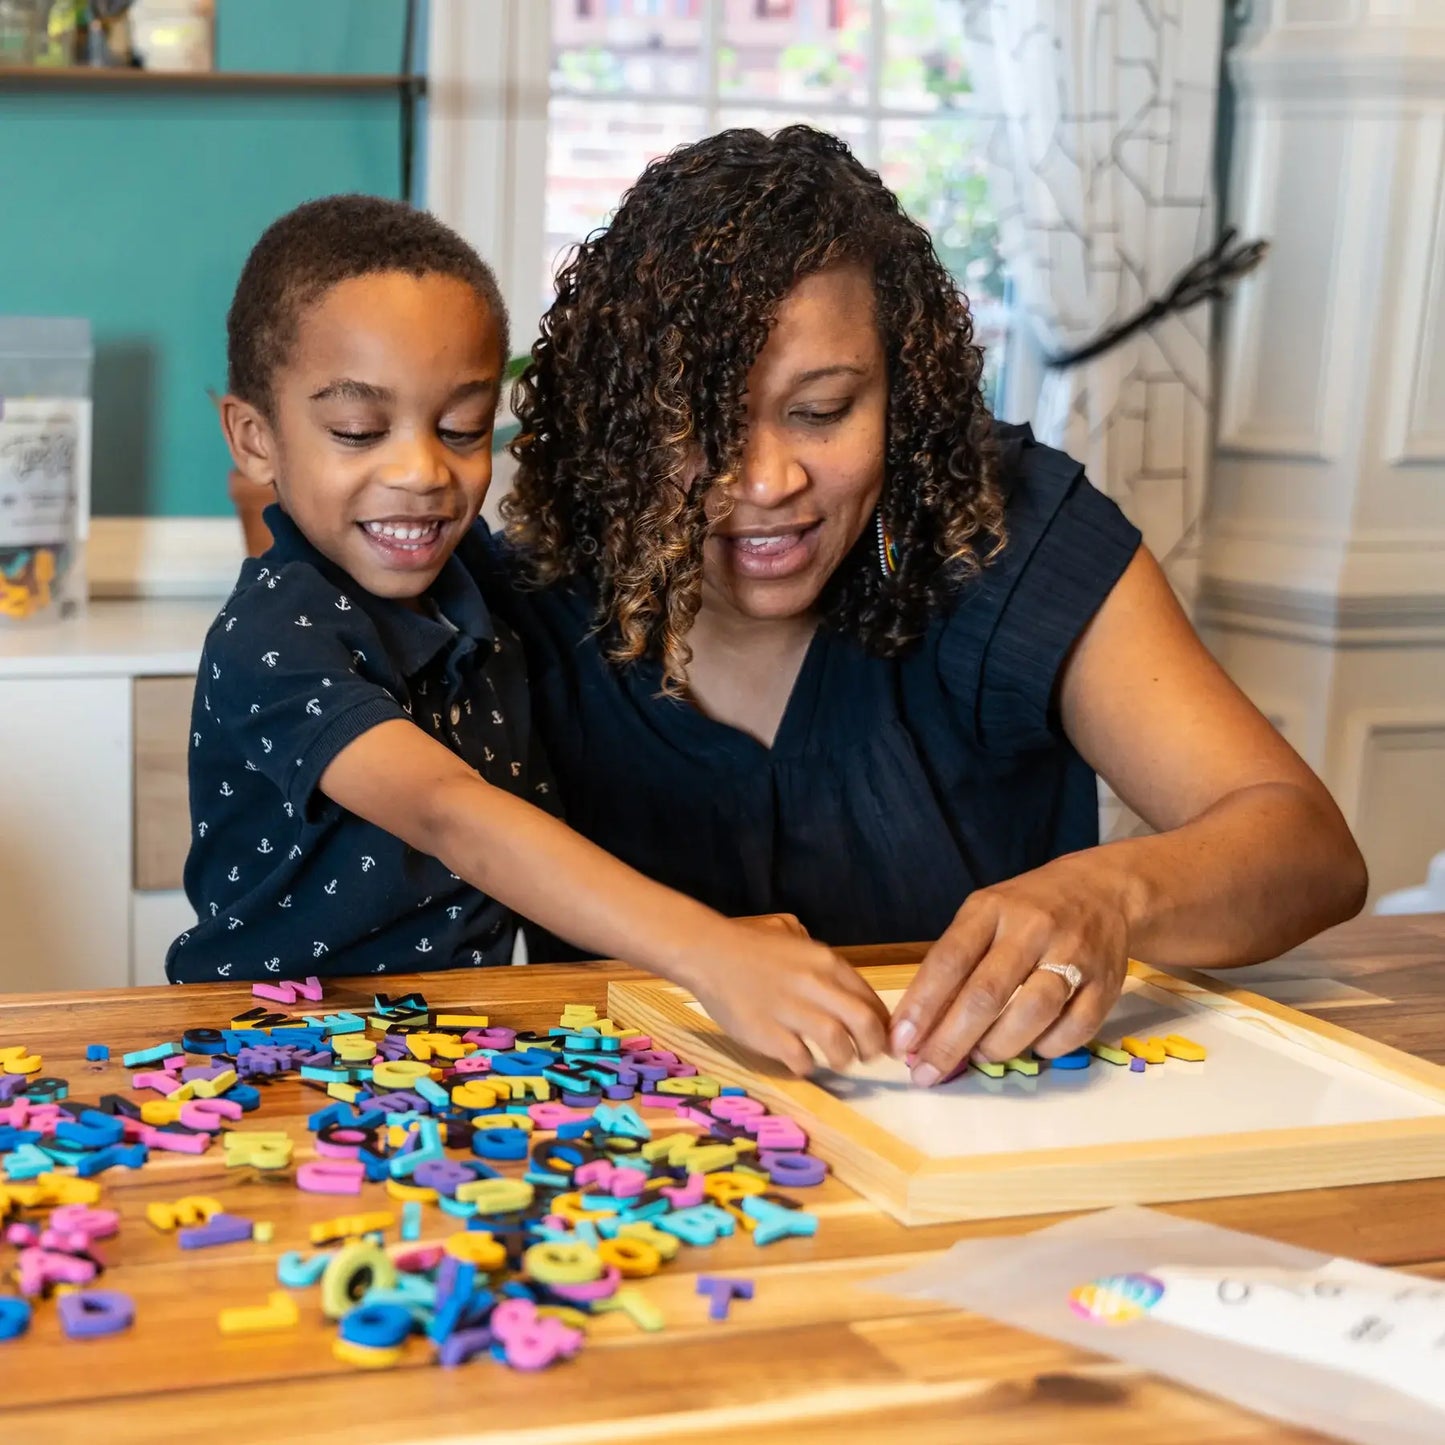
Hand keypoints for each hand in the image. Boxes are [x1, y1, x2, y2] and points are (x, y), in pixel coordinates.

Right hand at [682, 926, 889, 1077]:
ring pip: (838, 1044)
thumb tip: (846, 988)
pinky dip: (807, 1066)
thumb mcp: (795, 937)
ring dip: (843, 1059)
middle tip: (867, 1056)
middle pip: (865, 1024)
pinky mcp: (768, 1034)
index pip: (871, 998)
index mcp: (826, 961)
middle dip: (873, 1046)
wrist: (707, 953)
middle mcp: (815, 984)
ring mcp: (791, 1010)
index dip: (883, 1024)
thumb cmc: (751, 945)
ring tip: (837, 1061)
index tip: (881, 1037)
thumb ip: (822, 961)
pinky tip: (800, 1060)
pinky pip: (802, 1060)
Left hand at [889, 857, 1131, 1085]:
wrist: (1103, 890)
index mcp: (992, 909)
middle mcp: (1032, 928)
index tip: (901, 1043)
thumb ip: (954, 964)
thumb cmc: (1027, 911)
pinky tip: (1031, 1048)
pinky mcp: (1106, 982)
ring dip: (998, 1046)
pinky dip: (1047, 1048)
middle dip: (951, 1041)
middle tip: (928, 1072)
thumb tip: (919, 1028)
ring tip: (979, 1058)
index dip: (922, 1005)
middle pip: (987, 994)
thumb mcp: (984, 917)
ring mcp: (1074, 954)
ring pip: (1032, 1013)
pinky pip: (1074, 1029)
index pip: (950, 960)